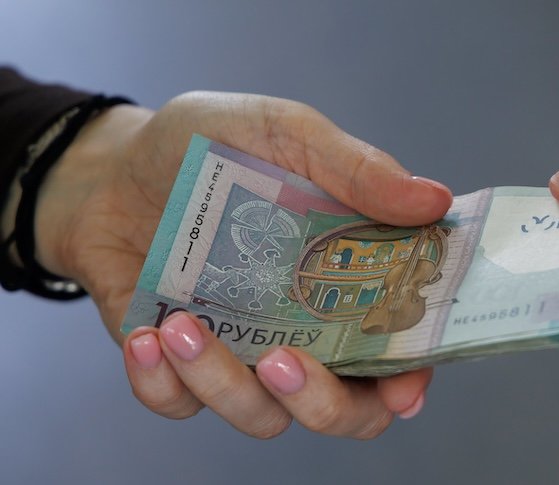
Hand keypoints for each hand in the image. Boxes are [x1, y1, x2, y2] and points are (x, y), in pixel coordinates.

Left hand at [34, 91, 452, 437]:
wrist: (111, 164)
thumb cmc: (211, 144)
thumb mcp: (287, 135)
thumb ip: (357, 169)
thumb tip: (434, 199)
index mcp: (350, 277)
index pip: (402, 348)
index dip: (412, 378)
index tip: (402, 386)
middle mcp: (308, 328)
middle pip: (345, 411)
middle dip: (320, 403)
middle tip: (280, 360)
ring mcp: (244, 352)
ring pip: (262, 416)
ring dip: (224, 385)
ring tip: (181, 326)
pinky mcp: (179, 365)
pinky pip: (181, 406)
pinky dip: (163, 385)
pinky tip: (148, 336)